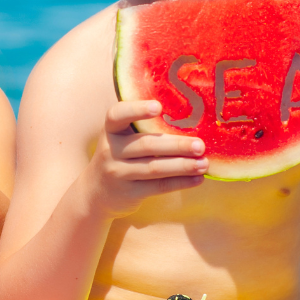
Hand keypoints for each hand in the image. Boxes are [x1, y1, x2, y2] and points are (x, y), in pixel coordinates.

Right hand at [84, 101, 207, 218]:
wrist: (95, 192)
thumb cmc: (118, 156)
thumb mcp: (120, 138)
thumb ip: (141, 128)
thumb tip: (189, 119)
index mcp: (110, 130)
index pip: (117, 115)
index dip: (137, 110)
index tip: (158, 107)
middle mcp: (110, 150)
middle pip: (146, 145)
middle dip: (176, 145)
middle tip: (200, 145)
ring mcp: (117, 172)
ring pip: (154, 168)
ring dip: (183, 166)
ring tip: (204, 163)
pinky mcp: (128, 192)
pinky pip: (158, 186)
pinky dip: (180, 182)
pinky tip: (198, 178)